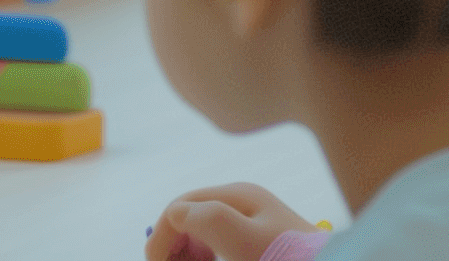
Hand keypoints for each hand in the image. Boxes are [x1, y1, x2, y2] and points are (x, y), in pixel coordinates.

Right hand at [145, 183, 317, 260]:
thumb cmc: (286, 256)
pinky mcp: (256, 236)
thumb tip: (177, 212)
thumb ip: (208, 218)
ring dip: (185, 250)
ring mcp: (249, 217)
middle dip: (171, 243)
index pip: (180, 207)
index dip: (161, 236)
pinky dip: (203, 253)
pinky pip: (217, 240)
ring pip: (200, 229)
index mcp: (237, 195)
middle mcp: (241, 200)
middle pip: (188, 215)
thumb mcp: (243, 238)